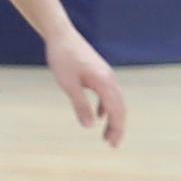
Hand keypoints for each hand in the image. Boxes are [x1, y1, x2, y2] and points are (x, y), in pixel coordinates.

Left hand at [47, 28, 129, 144]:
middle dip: (118, 127)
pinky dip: (106, 107)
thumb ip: (80, 105)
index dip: (117, 129)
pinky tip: (99, 116)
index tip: (114, 145)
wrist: (60, 34)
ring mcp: (105, 74)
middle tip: (112, 145)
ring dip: (112, 119)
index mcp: (104, 81)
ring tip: (106, 135)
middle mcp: (109, 78)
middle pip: (119, 107)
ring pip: (114, 101)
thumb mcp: (68, 84)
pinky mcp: (98, 72)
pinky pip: (107, 94)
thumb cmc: (62, 58)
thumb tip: (89, 126)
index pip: (116, 110)